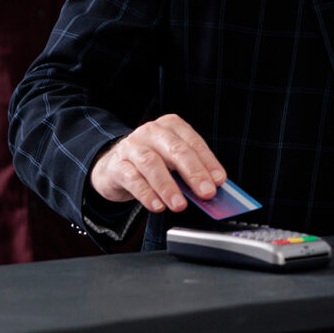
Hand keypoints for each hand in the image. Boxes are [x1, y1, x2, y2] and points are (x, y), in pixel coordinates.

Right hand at [89, 114, 225, 213]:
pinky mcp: (117, 165)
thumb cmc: (152, 161)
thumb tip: (210, 190)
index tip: (219, 180)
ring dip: (168, 187)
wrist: (115, 165)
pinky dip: (147, 194)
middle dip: (194, 173)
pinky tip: (157, 206)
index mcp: (171, 126)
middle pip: (175, 150)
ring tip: (180, 205)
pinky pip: (133, 179)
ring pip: (152, 164)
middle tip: (206, 192)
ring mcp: (132, 147)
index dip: (208, 162)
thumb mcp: (172, 161)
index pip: (193, 142)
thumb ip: (190, 171)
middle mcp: (151, 132)